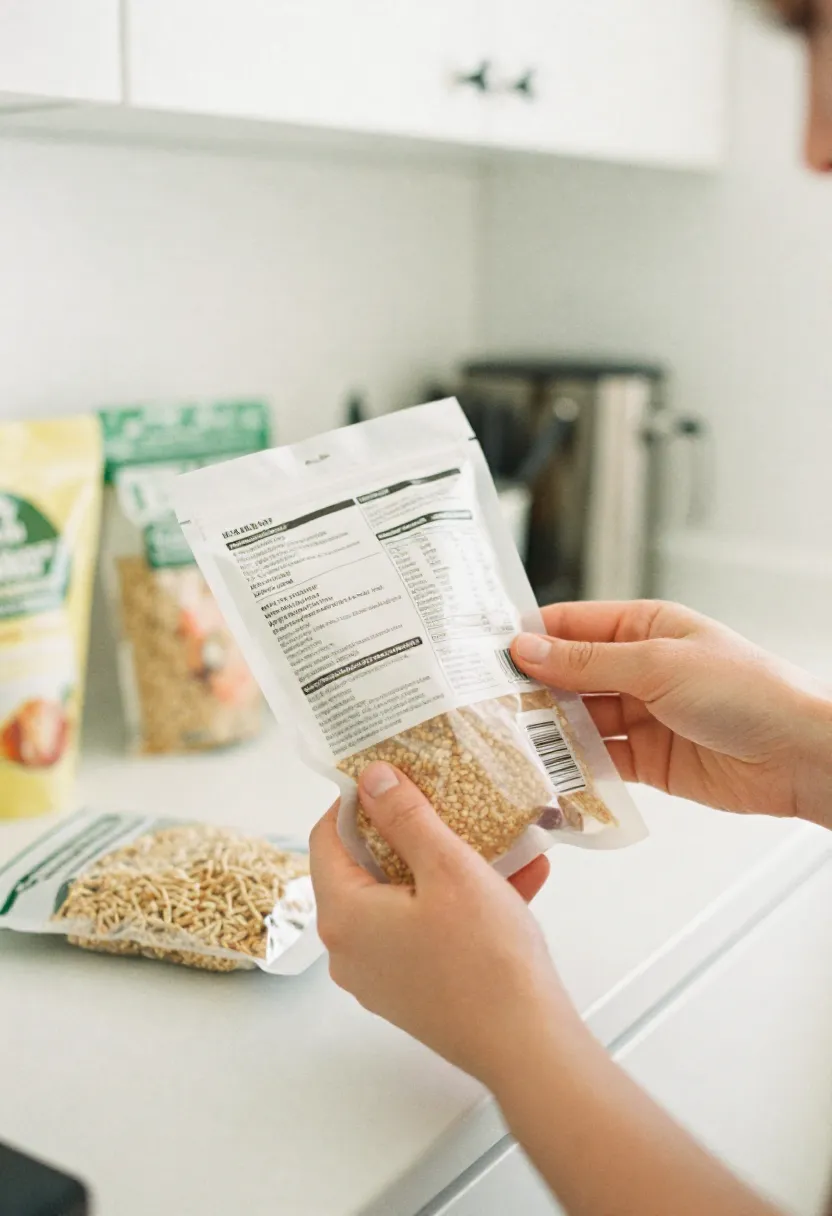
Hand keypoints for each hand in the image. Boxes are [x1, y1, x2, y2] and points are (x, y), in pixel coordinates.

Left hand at [309, 761, 579, 1085]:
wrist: (528, 1047)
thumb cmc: (487, 961)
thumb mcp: (449, 868)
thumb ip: (406, 816)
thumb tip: (370, 779)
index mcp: (344, 915)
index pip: (327, 838)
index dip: (356, 801)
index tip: (391, 777)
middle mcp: (350, 950)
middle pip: (366, 869)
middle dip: (411, 832)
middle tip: (445, 802)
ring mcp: (381, 976)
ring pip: (405, 899)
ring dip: (447, 866)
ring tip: (495, 839)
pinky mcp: (413, 992)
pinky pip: (427, 931)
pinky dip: (461, 904)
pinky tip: (518, 880)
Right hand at [511, 600, 831, 826]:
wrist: (798, 756)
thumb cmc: (747, 691)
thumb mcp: (658, 664)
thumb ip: (587, 661)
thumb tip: (527, 648)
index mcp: (645, 627)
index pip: (572, 625)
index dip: (530, 636)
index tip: (484, 652)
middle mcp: (639, 668)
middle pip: (569, 675)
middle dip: (530, 689)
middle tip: (483, 704)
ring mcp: (642, 715)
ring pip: (578, 720)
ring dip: (547, 730)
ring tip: (505, 740)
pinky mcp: (648, 761)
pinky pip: (598, 760)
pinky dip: (572, 767)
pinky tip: (545, 771)